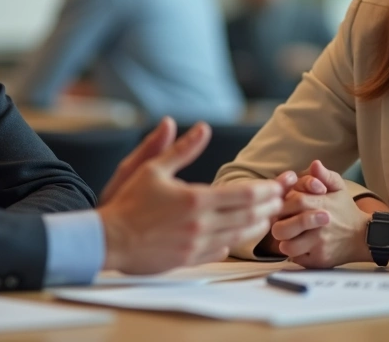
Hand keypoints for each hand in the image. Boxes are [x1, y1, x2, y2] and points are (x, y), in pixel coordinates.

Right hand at [98, 121, 293, 274]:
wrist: (108, 238)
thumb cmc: (128, 202)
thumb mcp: (152, 168)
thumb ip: (182, 149)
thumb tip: (201, 128)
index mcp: (195, 199)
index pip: (244, 195)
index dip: (266, 190)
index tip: (277, 185)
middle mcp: (200, 224)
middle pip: (248, 216)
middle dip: (269, 207)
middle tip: (280, 199)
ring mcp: (196, 245)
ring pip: (238, 236)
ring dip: (257, 225)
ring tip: (267, 216)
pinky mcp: (189, 259)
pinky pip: (220, 251)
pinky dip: (234, 241)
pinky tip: (238, 234)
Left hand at [270, 160, 368, 267]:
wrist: (365, 236)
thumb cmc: (346, 210)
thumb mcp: (339, 188)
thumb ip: (325, 175)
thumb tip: (315, 164)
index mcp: (318, 204)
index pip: (287, 204)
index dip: (281, 207)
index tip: (283, 209)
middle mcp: (317, 226)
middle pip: (280, 229)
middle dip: (279, 226)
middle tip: (283, 225)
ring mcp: (318, 245)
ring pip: (286, 247)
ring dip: (286, 242)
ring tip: (292, 238)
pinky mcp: (320, 261)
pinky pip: (297, 260)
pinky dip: (297, 254)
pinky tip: (303, 247)